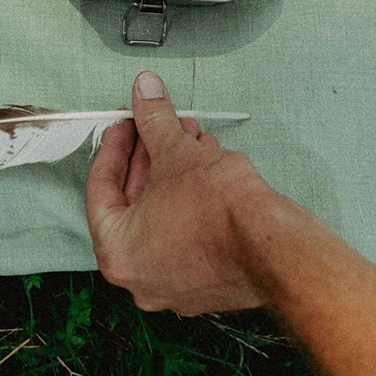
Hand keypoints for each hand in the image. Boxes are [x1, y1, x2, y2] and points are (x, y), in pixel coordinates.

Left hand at [85, 71, 276, 314]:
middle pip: (134, 202)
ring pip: (164, 215)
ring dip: (175, 171)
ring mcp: (175, 285)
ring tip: (192, 137)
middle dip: (151, 155)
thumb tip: (145, 90)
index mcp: (117, 253)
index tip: (126, 123)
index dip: (114, 146)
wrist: (274, 245)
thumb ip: (153, 120)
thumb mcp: (176, 152)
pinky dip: (192, 198)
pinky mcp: (206, 283)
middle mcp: (140, 277)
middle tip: (159, 124)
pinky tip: (208, 163)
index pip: (101, 188)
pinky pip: (187, 232)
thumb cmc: (218, 211)